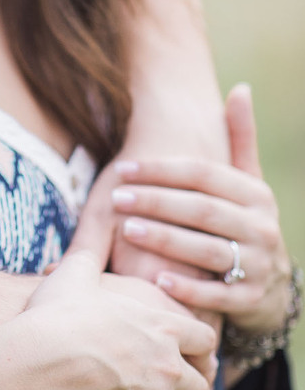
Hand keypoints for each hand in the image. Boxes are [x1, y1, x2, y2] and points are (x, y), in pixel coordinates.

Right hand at [24, 251, 213, 389]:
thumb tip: (87, 234)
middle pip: (199, 389)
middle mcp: (166, 365)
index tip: (200, 359)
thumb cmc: (57, 311)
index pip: (204, 339)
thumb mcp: (76, 271)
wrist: (41, 357)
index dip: (204, 351)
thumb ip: (90, 252)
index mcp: (160, 325)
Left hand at [112, 84, 290, 337]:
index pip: (204, 175)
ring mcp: (259, 265)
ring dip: (165, 239)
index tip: (122, 168)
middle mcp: (261, 226)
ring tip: (126, 230)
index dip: (162, 170)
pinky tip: (156, 279)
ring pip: (207, 249)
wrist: (274, 289)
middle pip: (202, 209)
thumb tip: (241, 87)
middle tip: (115, 197)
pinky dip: (188, 287)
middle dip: (156, 201)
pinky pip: (218, 295)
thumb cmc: (245, 223)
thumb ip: (241, 139)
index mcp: (255, 194)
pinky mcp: (251, 301)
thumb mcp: (248, 183)